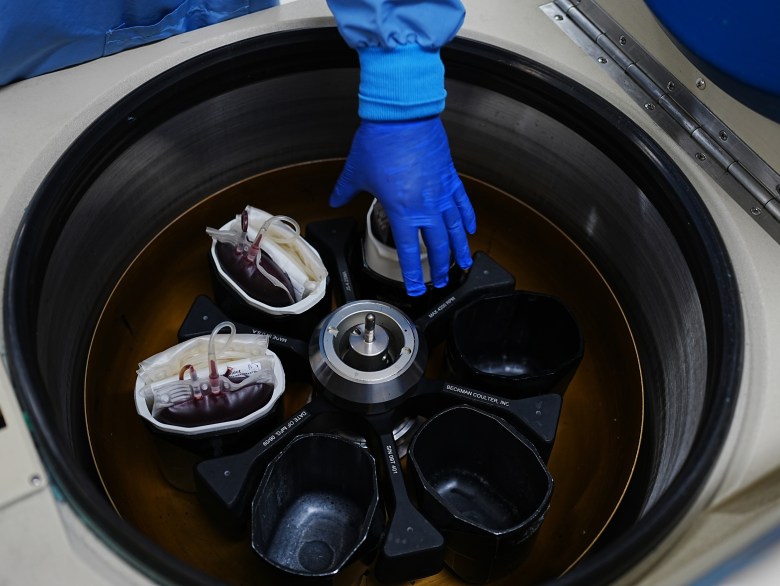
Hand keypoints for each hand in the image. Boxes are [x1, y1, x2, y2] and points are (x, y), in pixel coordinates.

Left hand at [330, 116, 475, 295]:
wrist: (402, 113)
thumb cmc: (379, 139)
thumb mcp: (356, 171)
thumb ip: (344, 190)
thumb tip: (334, 200)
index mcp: (401, 210)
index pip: (410, 252)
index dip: (413, 275)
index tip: (415, 289)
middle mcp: (425, 205)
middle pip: (438, 245)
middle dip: (440, 268)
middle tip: (441, 282)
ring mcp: (441, 191)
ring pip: (456, 228)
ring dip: (460, 249)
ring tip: (463, 263)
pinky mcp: (450, 176)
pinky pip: (462, 202)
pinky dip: (467, 217)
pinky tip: (470, 228)